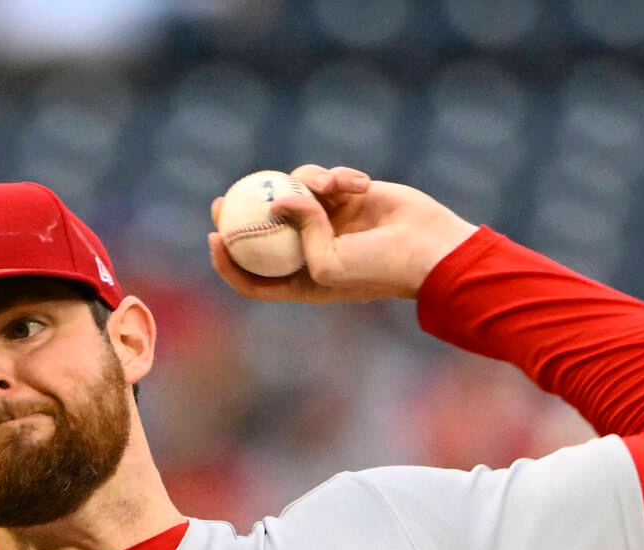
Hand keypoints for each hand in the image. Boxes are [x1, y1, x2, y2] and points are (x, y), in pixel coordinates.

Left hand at [207, 164, 477, 304]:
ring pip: (294, 192)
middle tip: (222, 199)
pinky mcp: (349, 196)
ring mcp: (330, 221)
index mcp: (303, 279)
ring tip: (335, 187)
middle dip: (239, 214)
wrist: (430, 248)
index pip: (254, 277)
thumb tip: (278, 196)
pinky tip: (358, 183)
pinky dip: (338, 175)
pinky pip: (326, 176)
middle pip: (263, 231)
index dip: (228, 261)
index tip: (214, 237)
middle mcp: (312, 249)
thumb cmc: (379, 267)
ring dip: (309, 181)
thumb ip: (299, 232)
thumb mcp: (328, 263)